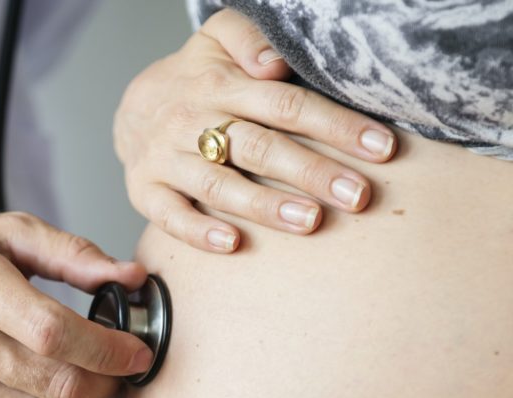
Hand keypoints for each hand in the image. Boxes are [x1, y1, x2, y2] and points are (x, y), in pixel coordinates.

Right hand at [116, 9, 396, 252]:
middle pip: (260, 147)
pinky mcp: (146, 191)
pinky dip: (199, 232)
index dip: (335, 126)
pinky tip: (234, 245)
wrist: (132, 108)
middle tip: (357, 196)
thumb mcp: (219, 39)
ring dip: (266, 205)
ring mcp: (167, 159)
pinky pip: (170, 216)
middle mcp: (192, 121)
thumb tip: (275, 63)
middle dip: (312, 172)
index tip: (380, 148)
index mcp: (220, 84)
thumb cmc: (196, 77)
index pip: (286, 104)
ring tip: (311, 222)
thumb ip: (250, 37)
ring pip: (220, 184)